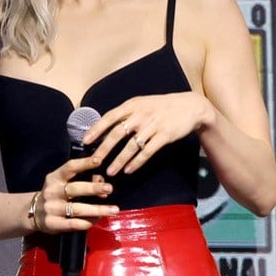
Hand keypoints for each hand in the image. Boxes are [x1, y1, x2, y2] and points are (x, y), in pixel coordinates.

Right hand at [32, 155, 115, 233]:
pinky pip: (74, 224)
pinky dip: (88, 222)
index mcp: (55, 178)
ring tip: (114, 209)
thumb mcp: (62, 183)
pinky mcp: (53, 224)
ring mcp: (52, 209)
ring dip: (97, 209)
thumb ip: (81, 179)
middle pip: (75, 188)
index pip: (69, 167)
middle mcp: (52, 192)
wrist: (32, 213)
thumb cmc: (55, 194)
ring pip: (77, 208)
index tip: (99, 161)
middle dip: (93, 188)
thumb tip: (102, 182)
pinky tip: (98, 219)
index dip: (84, 163)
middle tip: (110, 188)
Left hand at [81, 91, 212, 174]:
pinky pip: (147, 152)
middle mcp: (141, 115)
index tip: (86, 141)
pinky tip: (129, 170)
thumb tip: (105, 127)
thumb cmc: (162, 106)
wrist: (190, 106)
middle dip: (104, 149)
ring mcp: (153, 126)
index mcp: (133, 105)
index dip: (97, 129)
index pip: (110, 117)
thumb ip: (126, 113)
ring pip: (131, 146)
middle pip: (117, 133)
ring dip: (119, 160)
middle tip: (94, 161)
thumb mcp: (142, 103)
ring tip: (110, 171)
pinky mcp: (164, 136)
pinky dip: (137, 162)